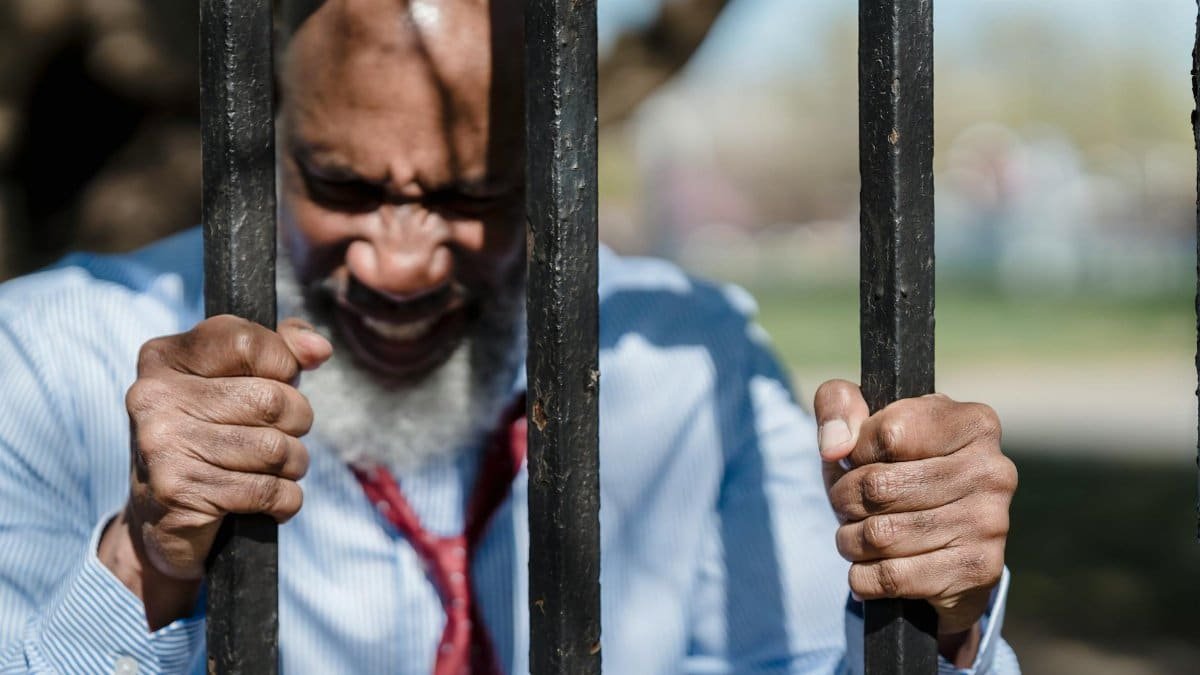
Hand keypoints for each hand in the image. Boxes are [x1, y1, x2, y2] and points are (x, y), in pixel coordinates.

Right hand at [100, 316, 330, 627]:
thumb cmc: (213, 438)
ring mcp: (163, 445)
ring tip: (271, 470)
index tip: (279, 382)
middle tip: (279, 436)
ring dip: (293, 464)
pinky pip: (269, 491)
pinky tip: (265, 501)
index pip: (248, 342)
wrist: (161, 520)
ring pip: (276, 449)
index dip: (283, 364)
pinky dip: (284, 499)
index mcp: (165, 358)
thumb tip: (319, 347)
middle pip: (272, 399)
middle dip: (296, 422)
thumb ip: (281, 350)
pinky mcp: (179, 492)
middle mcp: (156, 396)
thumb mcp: (238, 382)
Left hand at [814, 380, 1015, 660]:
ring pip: (880, 535)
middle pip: (878, 486)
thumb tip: (834, 447)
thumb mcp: (863, 422)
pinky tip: (870, 565)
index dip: (855, 451)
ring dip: (850, 539)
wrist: (939, 539)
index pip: (888, 432)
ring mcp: (990, 522)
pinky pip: (892, 577)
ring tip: (856, 534)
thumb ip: (838, 405)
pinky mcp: (978, 569)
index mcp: (972, 422)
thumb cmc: (894, 467)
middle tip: (848, 504)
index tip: (857, 459)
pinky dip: (863, 575)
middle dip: (845, 499)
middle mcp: (992, 470)